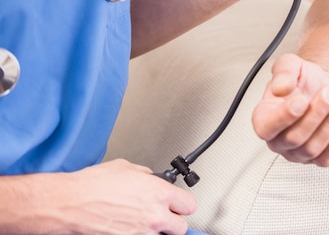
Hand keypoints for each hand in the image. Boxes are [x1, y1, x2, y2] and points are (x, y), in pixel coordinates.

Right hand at [54, 159, 195, 234]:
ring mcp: (142, 233)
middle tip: (164, 216)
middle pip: (181, 227)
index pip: (189, 205)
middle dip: (173, 221)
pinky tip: (130, 227)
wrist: (71, 203)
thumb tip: (151, 178)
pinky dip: (139, 234)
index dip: (183, 204)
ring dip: (155, 230)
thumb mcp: (126, 168)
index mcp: (158, 193)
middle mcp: (154, 215)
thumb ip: (146, 175)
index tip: (178, 204)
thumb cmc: (93, 185)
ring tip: (142, 222)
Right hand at [252, 54, 328, 166]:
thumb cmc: (302, 79)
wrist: (320, 86)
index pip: (265, 128)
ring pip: (311, 149)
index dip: (284, 117)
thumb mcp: (290, 64)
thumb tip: (281, 88)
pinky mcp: (315, 158)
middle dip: (316, 114)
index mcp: (263, 117)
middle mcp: (276, 139)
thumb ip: (283, 71)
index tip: (301, 101)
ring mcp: (295, 152)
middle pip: (294, 138)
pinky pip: (325, 160)